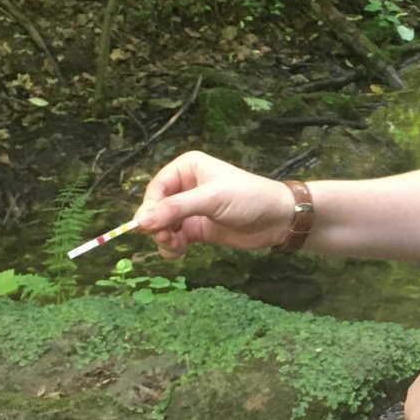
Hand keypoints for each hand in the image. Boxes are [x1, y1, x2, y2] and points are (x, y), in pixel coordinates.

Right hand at [132, 150, 297, 258]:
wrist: (279, 219)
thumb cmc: (249, 198)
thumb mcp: (212, 199)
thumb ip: (177, 209)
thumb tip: (140, 221)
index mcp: (187, 168)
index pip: (156, 188)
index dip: (149, 208)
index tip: (146, 227)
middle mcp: (185, 186)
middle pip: (156, 208)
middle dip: (156, 225)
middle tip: (165, 239)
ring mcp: (190, 209)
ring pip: (162, 225)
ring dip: (163, 238)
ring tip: (175, 246)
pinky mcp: (197, 228)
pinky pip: (174, 238)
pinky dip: (172, 246)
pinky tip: (180, 251)